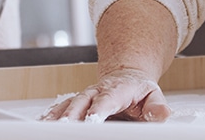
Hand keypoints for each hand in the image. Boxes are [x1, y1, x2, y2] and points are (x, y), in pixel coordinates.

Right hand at [40, 68, 170, 122]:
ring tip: (47, 128)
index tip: (91, 120)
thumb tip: (161, 114)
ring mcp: (84, 97)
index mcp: (117, 89)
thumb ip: (157, 106)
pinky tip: (42, 124)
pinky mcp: (75, 104)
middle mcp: (96, 92)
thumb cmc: (138, 90)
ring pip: (67, 105)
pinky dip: (50, 116)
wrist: (126, 76)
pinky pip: (60, 108)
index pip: (106, 100)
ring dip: (57, 117)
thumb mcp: (153, 94)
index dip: (98, 110)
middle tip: (64, 128)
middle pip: (81, 103)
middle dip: (72, 116)